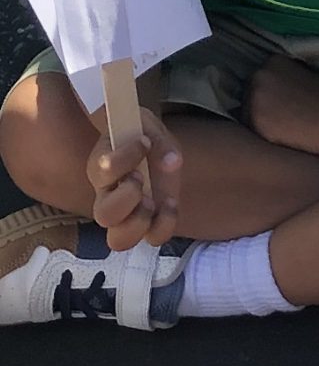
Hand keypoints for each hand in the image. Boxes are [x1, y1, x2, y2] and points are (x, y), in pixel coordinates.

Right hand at [86, 107, 182, 251]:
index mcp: (100, 167)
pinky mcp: (149, 222)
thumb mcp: (146, 125)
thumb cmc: (140, 133)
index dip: (124, 158)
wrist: (149, 144)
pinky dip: (164, 226)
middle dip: (126, 198)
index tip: (143, 141)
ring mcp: (127, 215)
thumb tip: (172, 162)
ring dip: (139, 222)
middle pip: (103, 215)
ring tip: (152, 200)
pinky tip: (170, 204)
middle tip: (140, 178)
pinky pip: (152, 238)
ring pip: (119, 240)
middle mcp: (107, 196)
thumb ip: (158, 140)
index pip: (103, 170)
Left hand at [243, 54, 318, 154]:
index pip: (260, 83)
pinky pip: (253, 133)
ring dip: (262, 124)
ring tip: (285, 132)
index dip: (271, 99)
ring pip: (249, 115)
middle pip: (251, 98)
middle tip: (285, 121)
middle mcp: (257, 76)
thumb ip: (286, 80)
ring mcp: (254, 98)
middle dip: (263, 110)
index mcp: (271, 62)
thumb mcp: (305, 75)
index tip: (285, 108)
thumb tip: (278, 96)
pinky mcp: (256, 121)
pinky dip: (265, 137)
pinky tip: (283, 139)